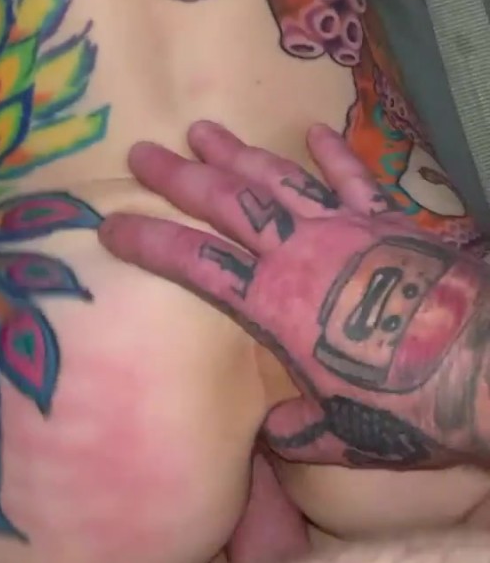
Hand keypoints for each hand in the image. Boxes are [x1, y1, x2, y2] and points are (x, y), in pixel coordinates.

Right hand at [99, 121, 489, 468]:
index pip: (194, 263)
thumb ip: (297, 429)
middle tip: (140, 153)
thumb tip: (271, 432)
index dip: (148, 242)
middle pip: (226, 202)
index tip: (110, 224)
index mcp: (274, 304)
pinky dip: (333, 153)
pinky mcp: (388, 219)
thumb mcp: (340, 432)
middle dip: (178, 177)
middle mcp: (298, 253)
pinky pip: (354, 178)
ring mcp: (344, 227)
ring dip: (236, 153)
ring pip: (277, 178)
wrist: (478, 361)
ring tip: (202, 129)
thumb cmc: (404, 404)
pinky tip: (315, 131)